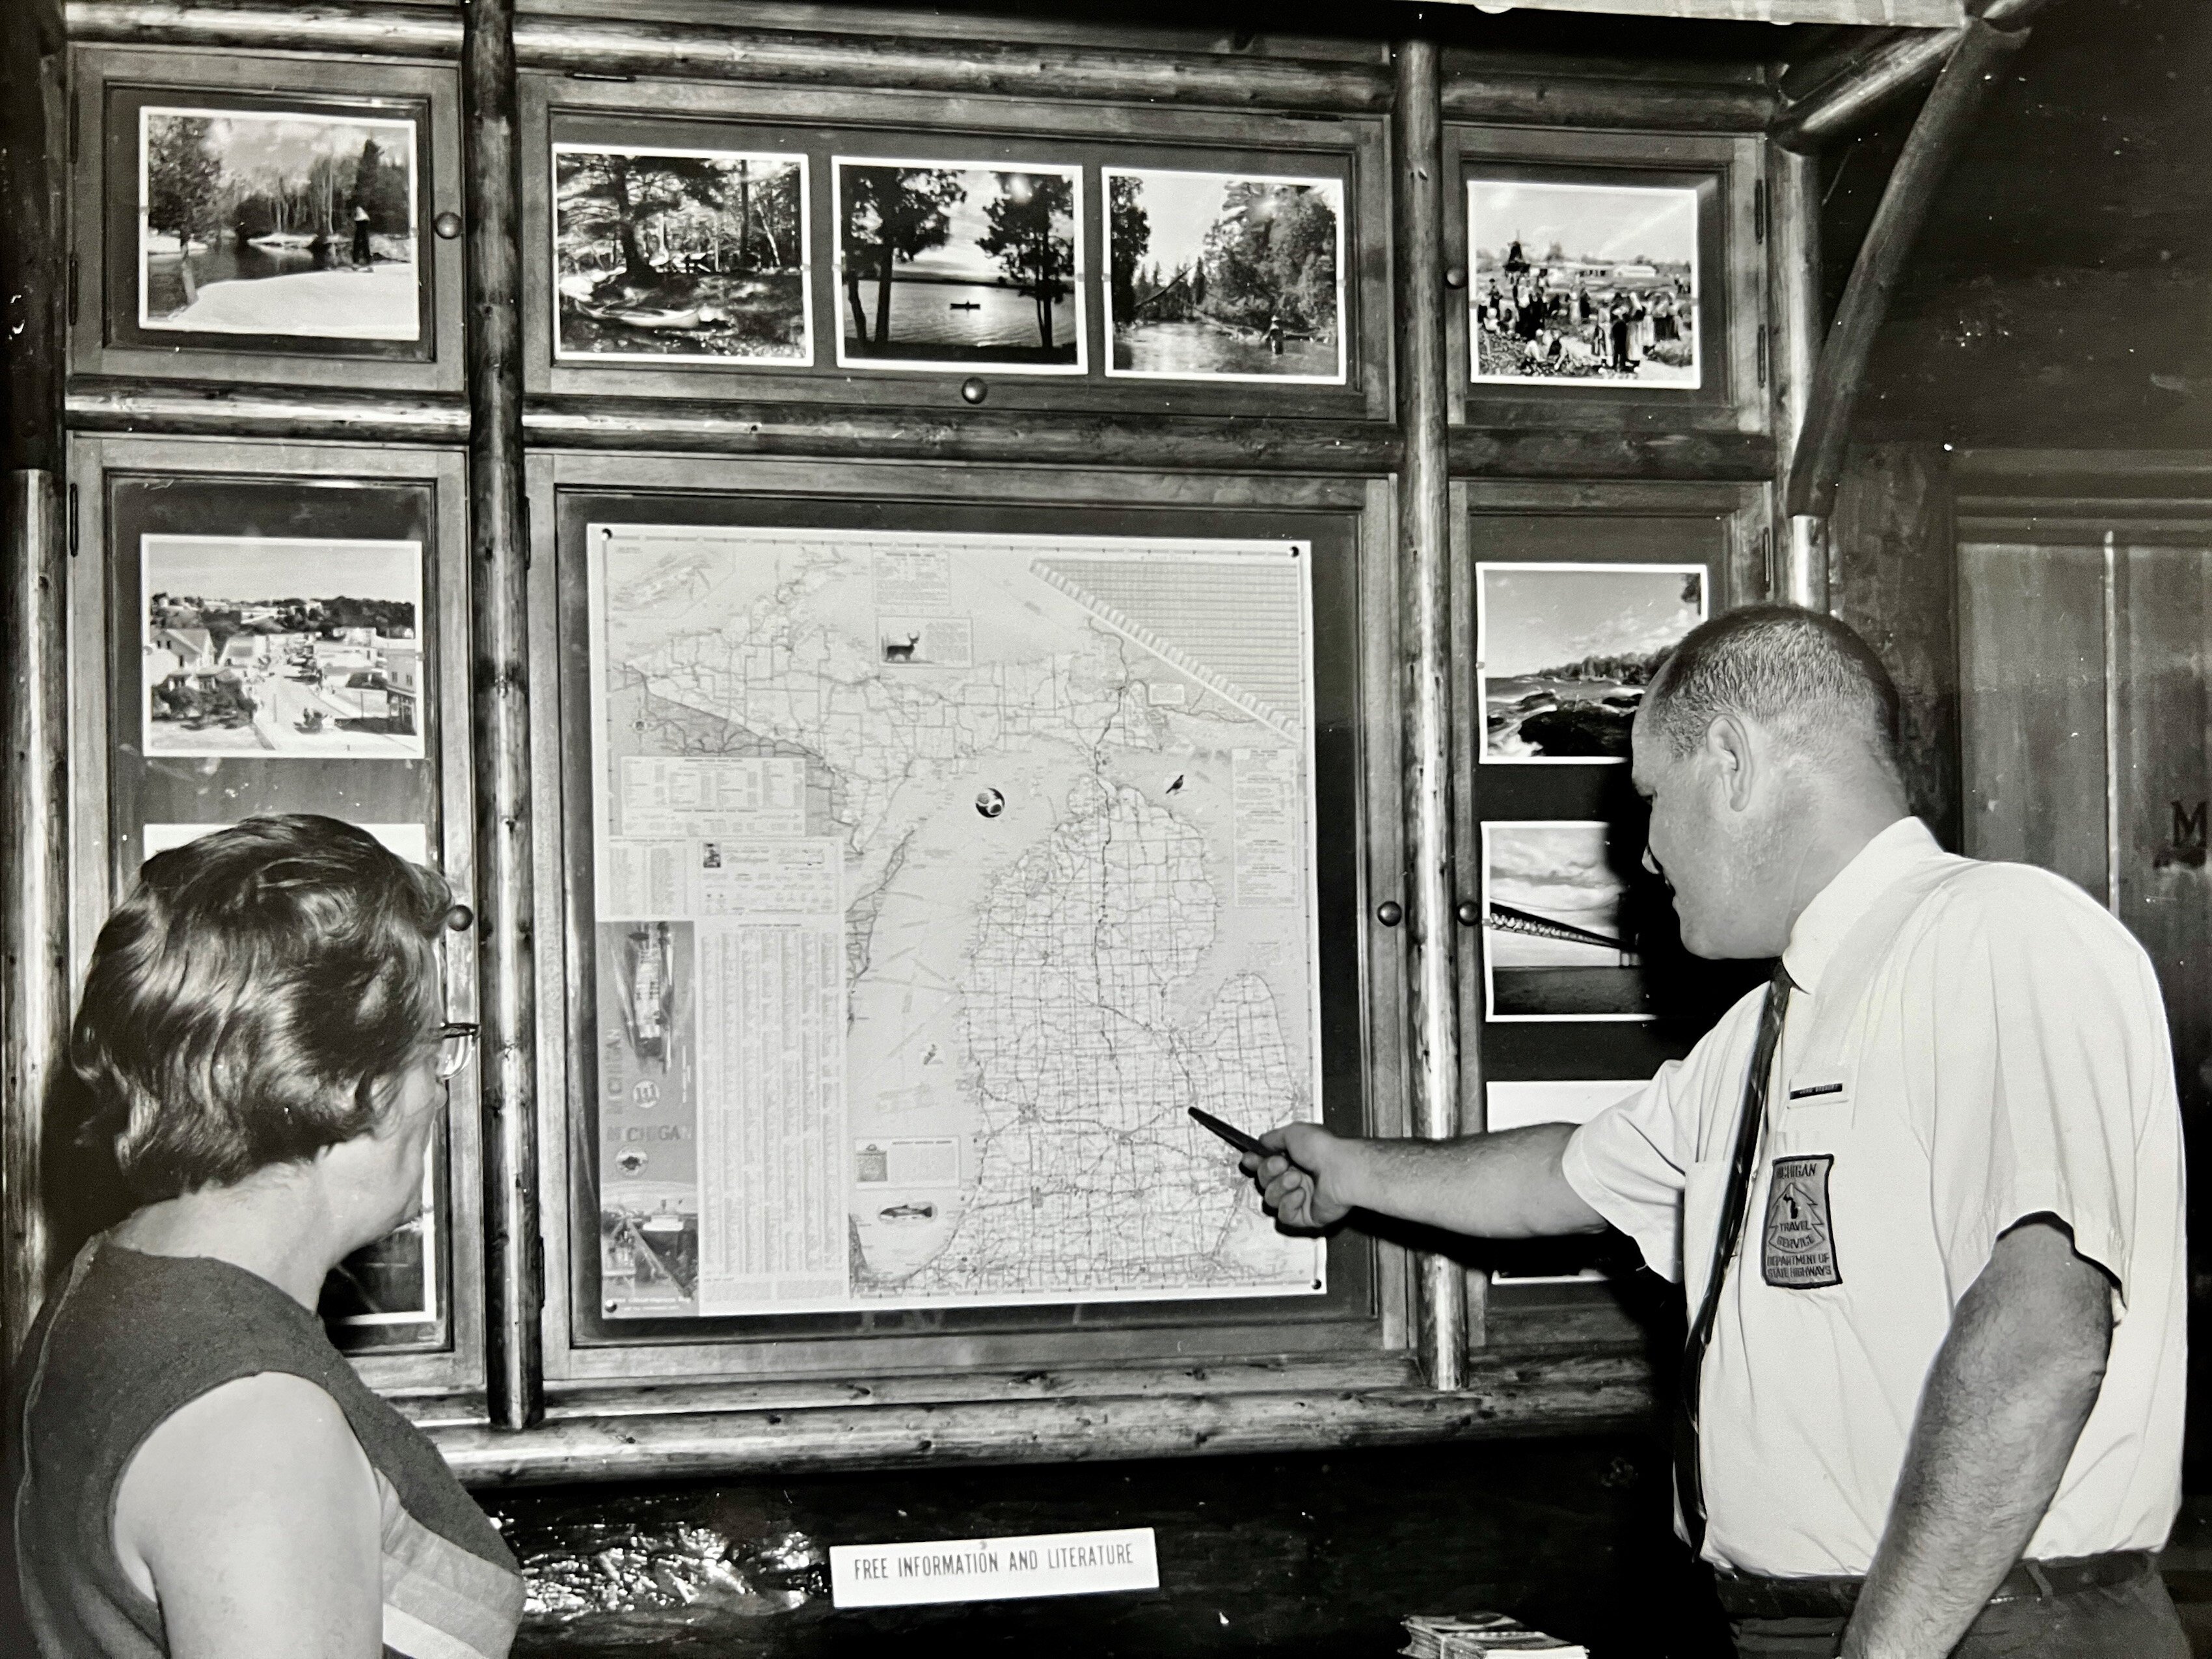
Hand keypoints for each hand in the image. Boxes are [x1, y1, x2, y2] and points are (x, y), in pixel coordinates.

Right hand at [1240, 1123, 1356, 1230]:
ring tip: (1297, 1179)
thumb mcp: (1293, 1133)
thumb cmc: (1323, 1150)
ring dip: (1280, 1187)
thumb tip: (1262, 1142)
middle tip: (1281, 1164)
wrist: (1341, 1170)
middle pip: (1265, 1182)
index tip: (1249, 1159)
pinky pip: (1284, 1215)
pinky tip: (1301, 1194)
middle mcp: (1298, 1178)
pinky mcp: (1306, 1216)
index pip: (1266, 1164)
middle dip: (1269, 1172)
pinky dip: (1290, 1203)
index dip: (1255, 1163)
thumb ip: (1273, 1138)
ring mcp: (1302, 1198)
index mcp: (1295, 1159)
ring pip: (1271, 1199)